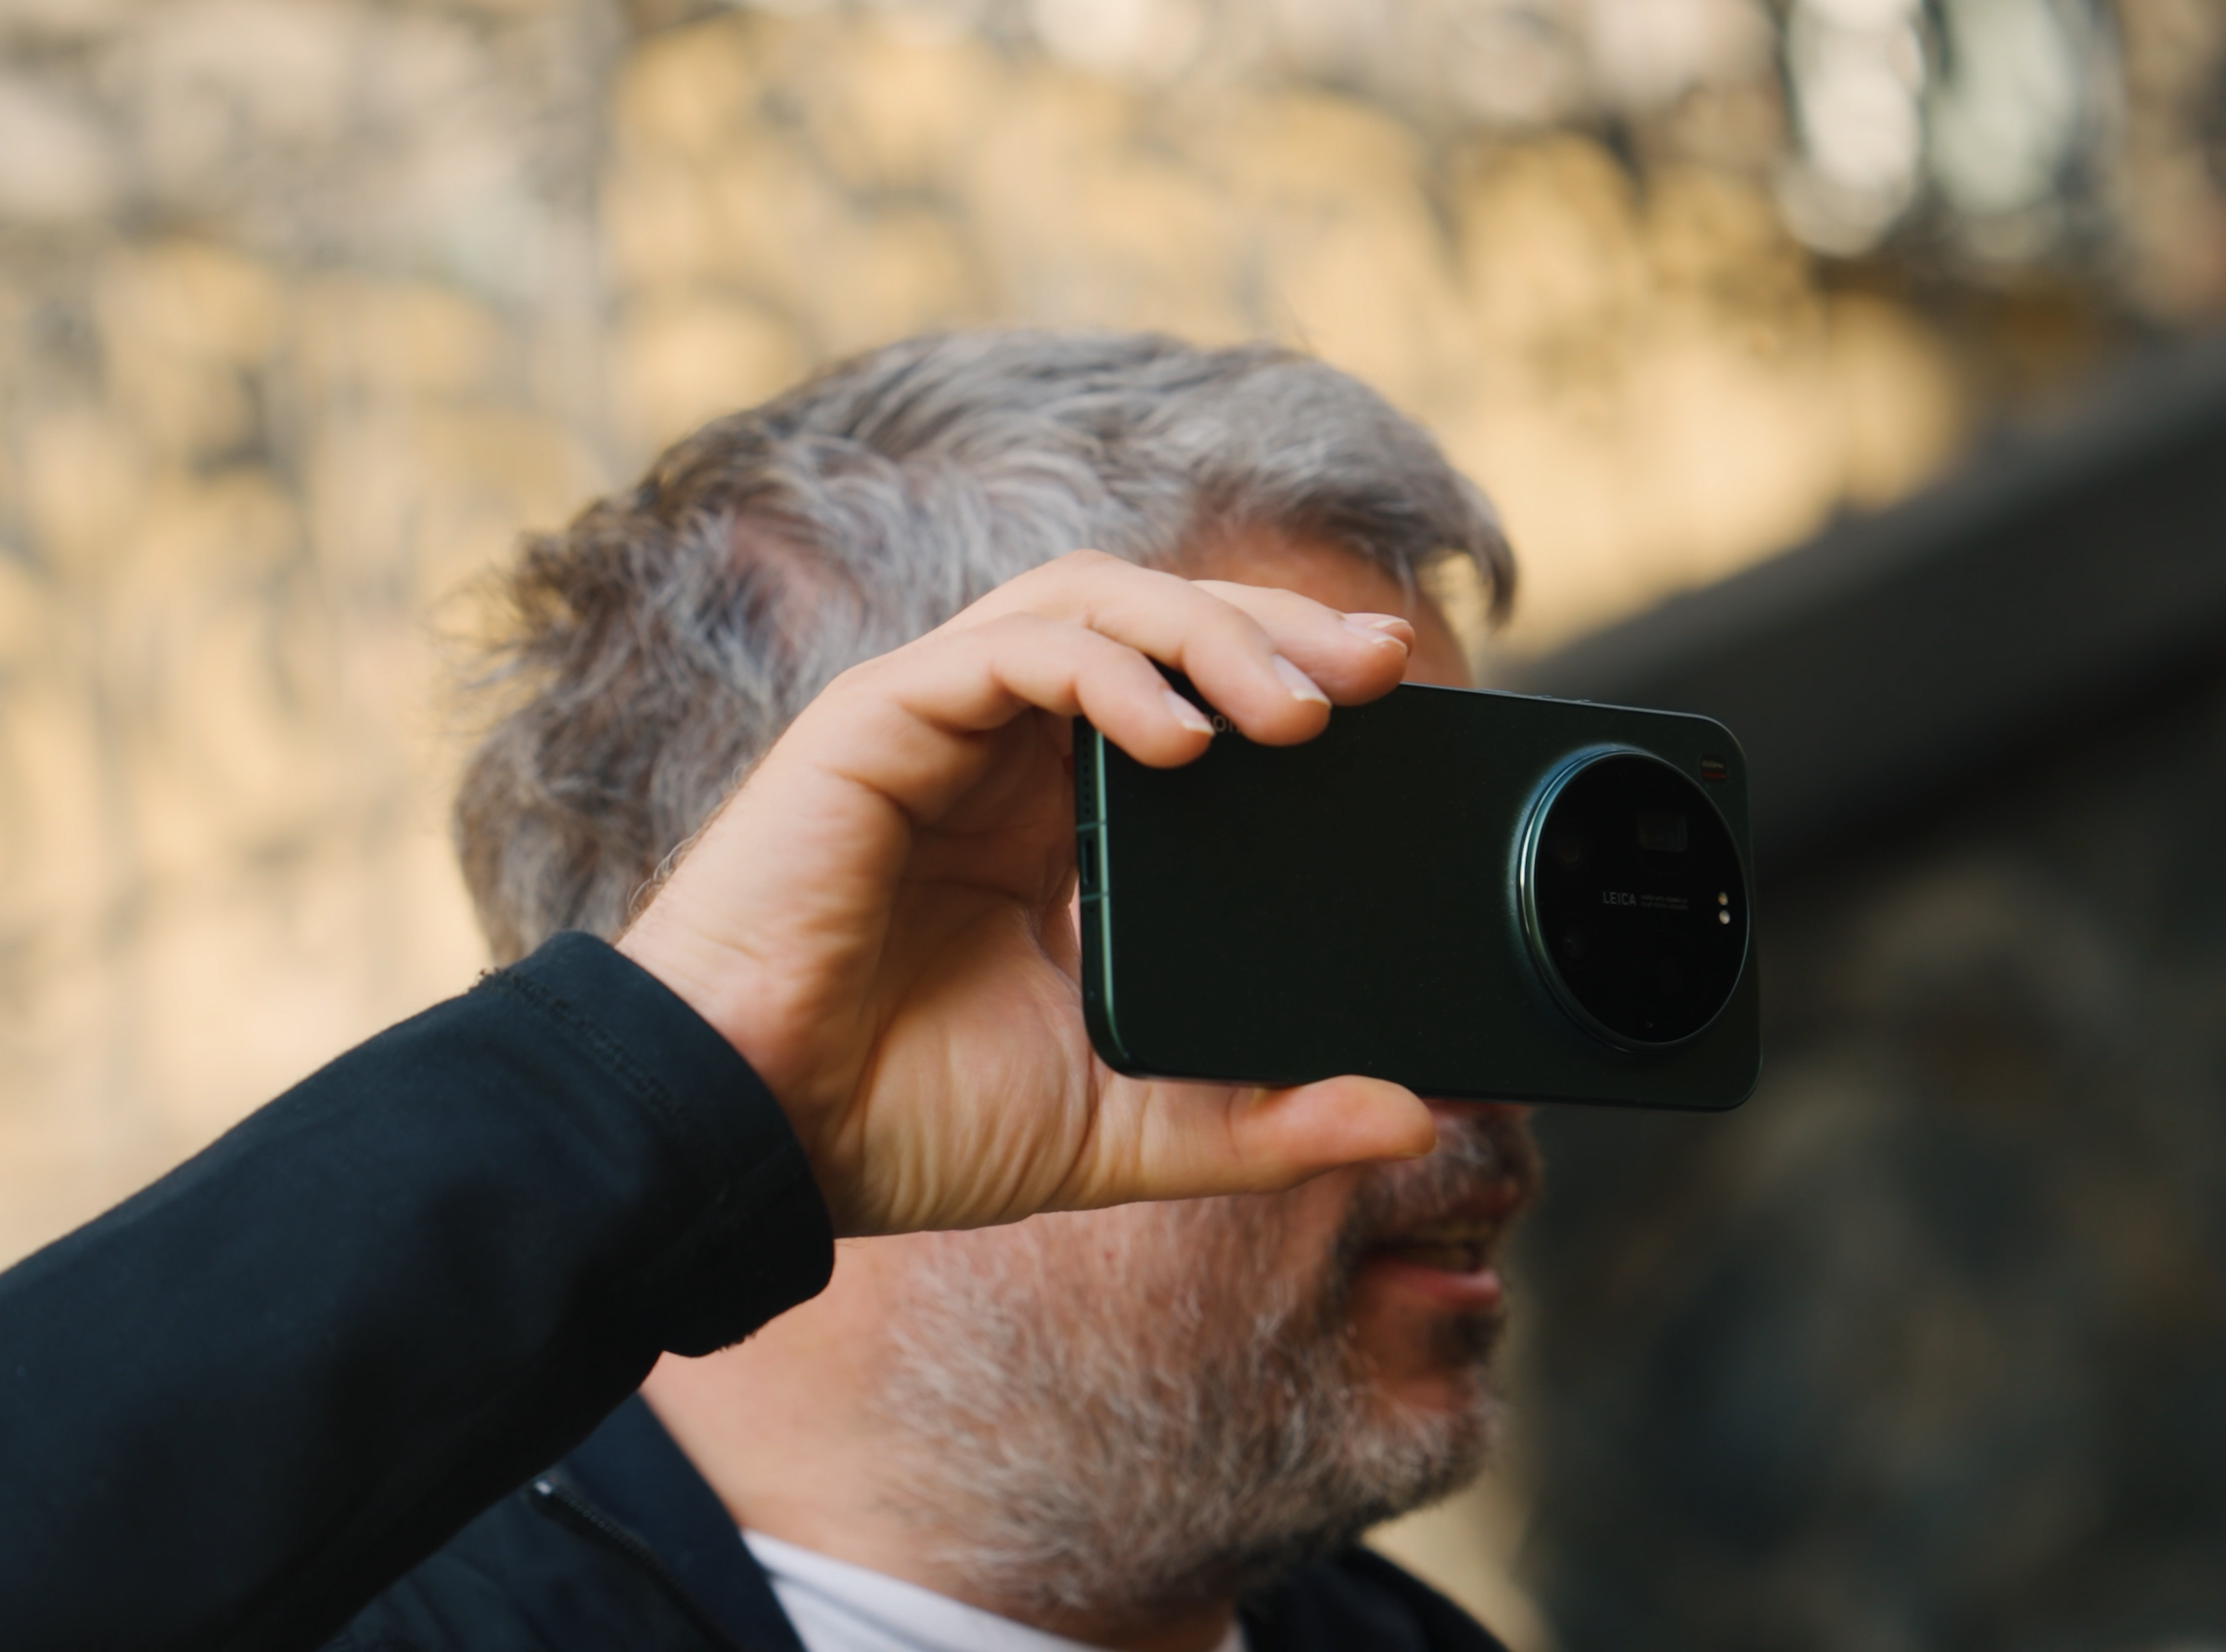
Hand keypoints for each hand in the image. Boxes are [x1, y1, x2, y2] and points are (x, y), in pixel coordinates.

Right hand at [612, 551, 1434, 1235]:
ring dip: (1209, 631)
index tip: (1395, 697)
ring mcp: (935, 726)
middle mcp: (999, 754)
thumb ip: (1265, 1120)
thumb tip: (1415, 1118)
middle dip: (1277, 624)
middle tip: (1383, 665)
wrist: (753, 1149)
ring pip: (1091, 602)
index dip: (1287, 669)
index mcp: (1052, 821)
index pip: (1186, 689)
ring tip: (1300, 707)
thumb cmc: (903, 1129)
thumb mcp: (1127, 1131)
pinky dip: (1107, 671)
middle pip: (1156, 619)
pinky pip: (1009, 650)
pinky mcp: (873, 722)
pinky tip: (1178, 738)